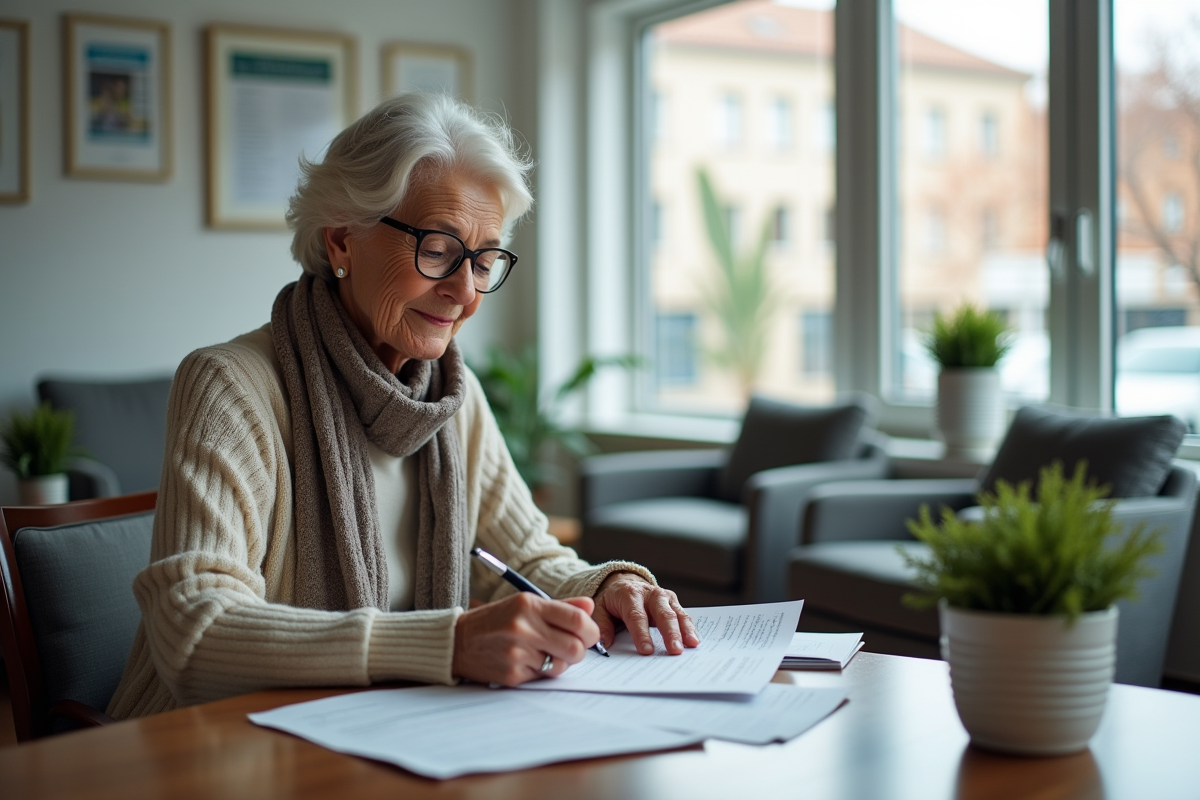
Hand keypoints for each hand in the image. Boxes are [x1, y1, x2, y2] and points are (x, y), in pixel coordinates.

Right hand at [452, 593, 599, 686]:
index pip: (577, 620)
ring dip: (560, 662)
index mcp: (529, 605)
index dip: (590, 630)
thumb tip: (589, 607)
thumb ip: (560, 606)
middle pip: (575, 647)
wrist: (457, 642)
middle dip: (580, 650)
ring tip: (545, 653)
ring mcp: (517, 653)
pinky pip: (542, 677)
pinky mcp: (511, 675)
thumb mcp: (524, 604)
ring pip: (561, 666)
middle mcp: (523, 628)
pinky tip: (526, 662)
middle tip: (572, 648)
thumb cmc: (496, 621)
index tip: (588, 633)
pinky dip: (540, 671)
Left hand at [592, 573, 699, 655]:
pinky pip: (683, 615)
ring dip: (685, 630)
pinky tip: (694, 641)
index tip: (647, 651)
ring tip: (692, 645)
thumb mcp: (600, 609)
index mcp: (629, 595)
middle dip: (670, 633)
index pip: (636, 616)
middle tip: (675, 650)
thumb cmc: (612, 601)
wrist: (625, 583)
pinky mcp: (673, 602)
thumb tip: (603, 645)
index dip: (642, 634)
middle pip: (662, 614)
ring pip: (677, 614)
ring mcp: (664, 597)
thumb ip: (601, 625)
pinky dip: (690, 628)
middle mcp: (650, 594)